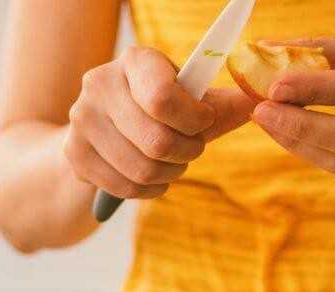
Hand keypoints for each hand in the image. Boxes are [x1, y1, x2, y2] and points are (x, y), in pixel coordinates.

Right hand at [65, 47, 254, 201]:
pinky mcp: (74, 153)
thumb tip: (260, 105)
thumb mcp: (190, 101)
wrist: (104, 129)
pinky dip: (150, 189)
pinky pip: (126, 187)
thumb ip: (222, 106)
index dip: (193, 120)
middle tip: (192, 148)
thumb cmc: (159, 111)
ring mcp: (81, 119)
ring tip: (173, 162)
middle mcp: (100, 83)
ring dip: (170, 173)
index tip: (204, 122)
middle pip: (156, 141)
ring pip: (143, 169)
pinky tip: (154, 176)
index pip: (163, 97)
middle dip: (187, 152)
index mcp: (135, 60)